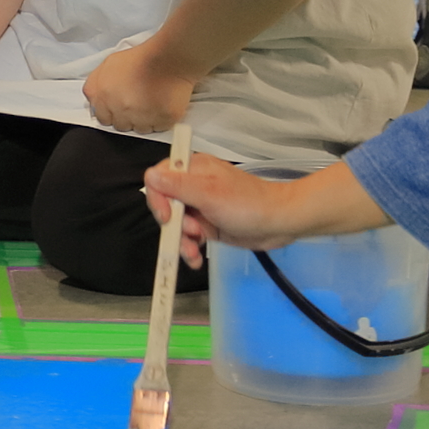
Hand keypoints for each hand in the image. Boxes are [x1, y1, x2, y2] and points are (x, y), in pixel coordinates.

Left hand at [84, 40, 195, 133]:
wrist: (168, 57)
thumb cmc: (141, 58)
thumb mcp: (109, 64)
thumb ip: (96, 84)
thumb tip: (94, 99)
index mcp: (104, 97)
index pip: (103, 119)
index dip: (112, 112)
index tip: (120, 106)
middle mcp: (121, 111)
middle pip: (121, 126)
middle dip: (128, 117)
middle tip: (138, 101)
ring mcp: (141, 119)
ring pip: (140, 129)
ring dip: (145, 119)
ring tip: (152, 100)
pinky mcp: (162, 122)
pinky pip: (159, 128)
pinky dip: (161, 119)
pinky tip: (162, 104)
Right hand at [141, 153, 309, 267]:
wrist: (279, 223)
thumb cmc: (246, 204)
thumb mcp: (209, 194)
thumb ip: (178, 186)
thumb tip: (149, 175)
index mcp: (193, 169)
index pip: (159, 178)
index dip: (159, 199)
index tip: (167, 218)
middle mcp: (193, 185)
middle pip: (165, 205)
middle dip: (173, 225)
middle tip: (192, 233)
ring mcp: (200, 206)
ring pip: (176, 225)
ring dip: (181, 241)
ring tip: (195, 252)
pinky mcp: (208, 224)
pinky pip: (188, 237)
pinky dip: (190, 248)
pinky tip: (196, 259)